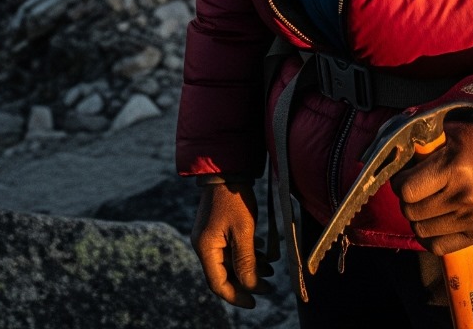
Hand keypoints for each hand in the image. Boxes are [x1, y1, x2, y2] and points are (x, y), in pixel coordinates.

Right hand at [190, 180, 271, 306]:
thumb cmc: (234, 199)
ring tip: (269, 269)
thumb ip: (246, 261)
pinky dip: (245, 255)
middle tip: (269, 286)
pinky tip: (261, 253)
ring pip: (229, 262)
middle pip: (223, 275)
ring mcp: (209, 236)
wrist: (227, 169)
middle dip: (246, 282)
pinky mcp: (216, 229)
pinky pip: (229, 250)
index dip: (236, 296)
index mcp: (206, 248)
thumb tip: (251, 287)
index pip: (218, 283)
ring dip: (248, 268)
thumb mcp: (244, 231)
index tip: (254, 302)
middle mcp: (203, 245)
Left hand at [390, 121, 472, 254]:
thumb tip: (392, 160)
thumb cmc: (472, 144)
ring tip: (425, 204)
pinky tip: (432, 222)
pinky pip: (438, 247)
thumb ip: (420, 148)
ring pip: (421, 230)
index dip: (399, 184)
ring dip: (417, 219)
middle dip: (406, 201)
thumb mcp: (446, 135)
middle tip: (413, 191)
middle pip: (411, 212)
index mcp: (453, 168)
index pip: (407, 190)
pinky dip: (428, 237)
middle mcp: (464, 196)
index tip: (403, 177)